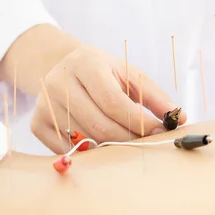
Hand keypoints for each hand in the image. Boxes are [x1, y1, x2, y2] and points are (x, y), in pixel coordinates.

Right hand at [31, 45, 185, 153]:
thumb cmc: (106, 73)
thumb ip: (155, 96)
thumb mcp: (131, 75)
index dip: (138, 121)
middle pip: (98, 124)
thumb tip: (179, 118)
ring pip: (84, 138)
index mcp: (87, 63)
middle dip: (128, 138)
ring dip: (110, 147)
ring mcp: (44, 102)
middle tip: (146, 144)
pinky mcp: (36, 121)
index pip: (113, 101)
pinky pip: (65, 148)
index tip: (159, 132)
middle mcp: (60, 81)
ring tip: (127, 142)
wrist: (67, 66)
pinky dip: (87, 151)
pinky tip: (101, 144)